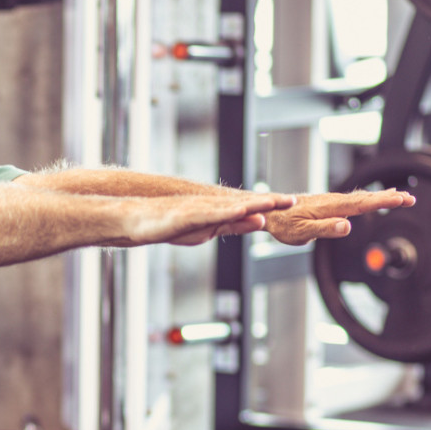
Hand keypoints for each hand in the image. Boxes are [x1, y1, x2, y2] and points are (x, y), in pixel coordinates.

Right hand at [146, 192, 296, 245]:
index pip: (249, 208)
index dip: (271, 205)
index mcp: (218, 211)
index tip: (292, 204)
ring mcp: (199, 209)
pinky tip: (241, 211)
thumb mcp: (209, 229)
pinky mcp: (186, 216)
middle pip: (244, 203)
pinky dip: (227, 212)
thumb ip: (234, 225)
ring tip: (274, 203)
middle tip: (293, 201)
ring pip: (230, 207)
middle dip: (269, 202)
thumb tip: (260, 221)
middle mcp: (212, 206)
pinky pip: (209, 214)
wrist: (137, 219)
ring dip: (252, 204)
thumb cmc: (170, 225)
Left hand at [264, 188, 414, 245]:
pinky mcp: (327, 203)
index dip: (384, 202)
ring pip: (360, 198)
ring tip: (400, 197)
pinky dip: (368, 198)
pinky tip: (373, 199)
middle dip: (389, 198)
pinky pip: (352, 200)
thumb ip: (325, 229)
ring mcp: (330, 201)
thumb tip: (347, 226)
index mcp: (331, 207)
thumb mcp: (302, 232)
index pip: (362, 204)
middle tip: (411, 198)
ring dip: (381, 197)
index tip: (403, 199)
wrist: (268, 212)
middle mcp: (333, 201)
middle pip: (366, 199)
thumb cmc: (283, 225)